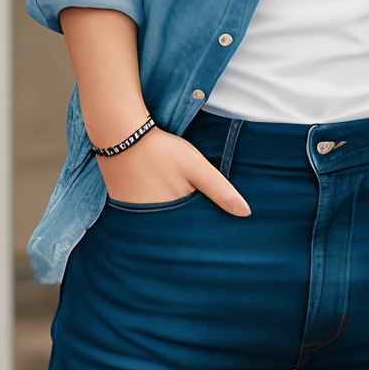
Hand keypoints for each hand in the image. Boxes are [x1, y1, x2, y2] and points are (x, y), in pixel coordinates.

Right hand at [95, 115, 250, 215]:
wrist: (123, 136)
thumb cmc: (163, 152)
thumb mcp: (198, 169)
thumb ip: (221, 191)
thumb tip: (245, 213)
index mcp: (169, 218)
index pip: (191, 232)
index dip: (205, 230)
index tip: (219, 229)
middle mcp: (148, 222)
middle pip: (175, 227)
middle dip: (189, 223)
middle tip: (203, 216)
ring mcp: (133, 214)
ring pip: (160, 219)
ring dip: (171, 215)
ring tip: (183, 205)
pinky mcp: (123, 203)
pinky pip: (145, 210)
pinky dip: (156, 206)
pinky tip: (162, 194)